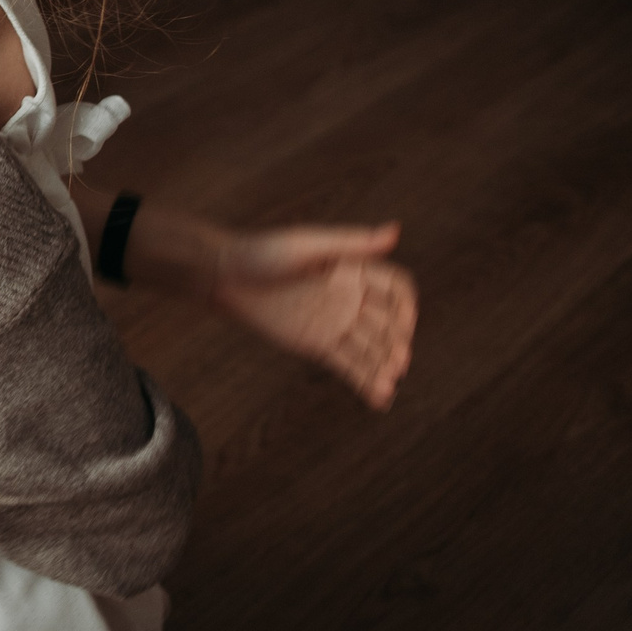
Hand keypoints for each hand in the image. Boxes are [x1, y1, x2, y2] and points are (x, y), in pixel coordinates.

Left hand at [209, 223, 416, 410]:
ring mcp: (337, 324)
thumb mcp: (306, 245)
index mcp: (354, 272)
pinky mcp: (319, 345)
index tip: (405, 321)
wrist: (225, 277)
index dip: (405, 305)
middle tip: (398, 361)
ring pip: (371, 349)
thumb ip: (350, 243)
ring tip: (388, 384)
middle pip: (387, 324)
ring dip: (383, 367)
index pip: (395, 289)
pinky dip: (365, 381)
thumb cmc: (262, 252)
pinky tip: (379, 399)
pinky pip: (349, 365)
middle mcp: (351, 299)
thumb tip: (395, 231)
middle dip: (396, 342)